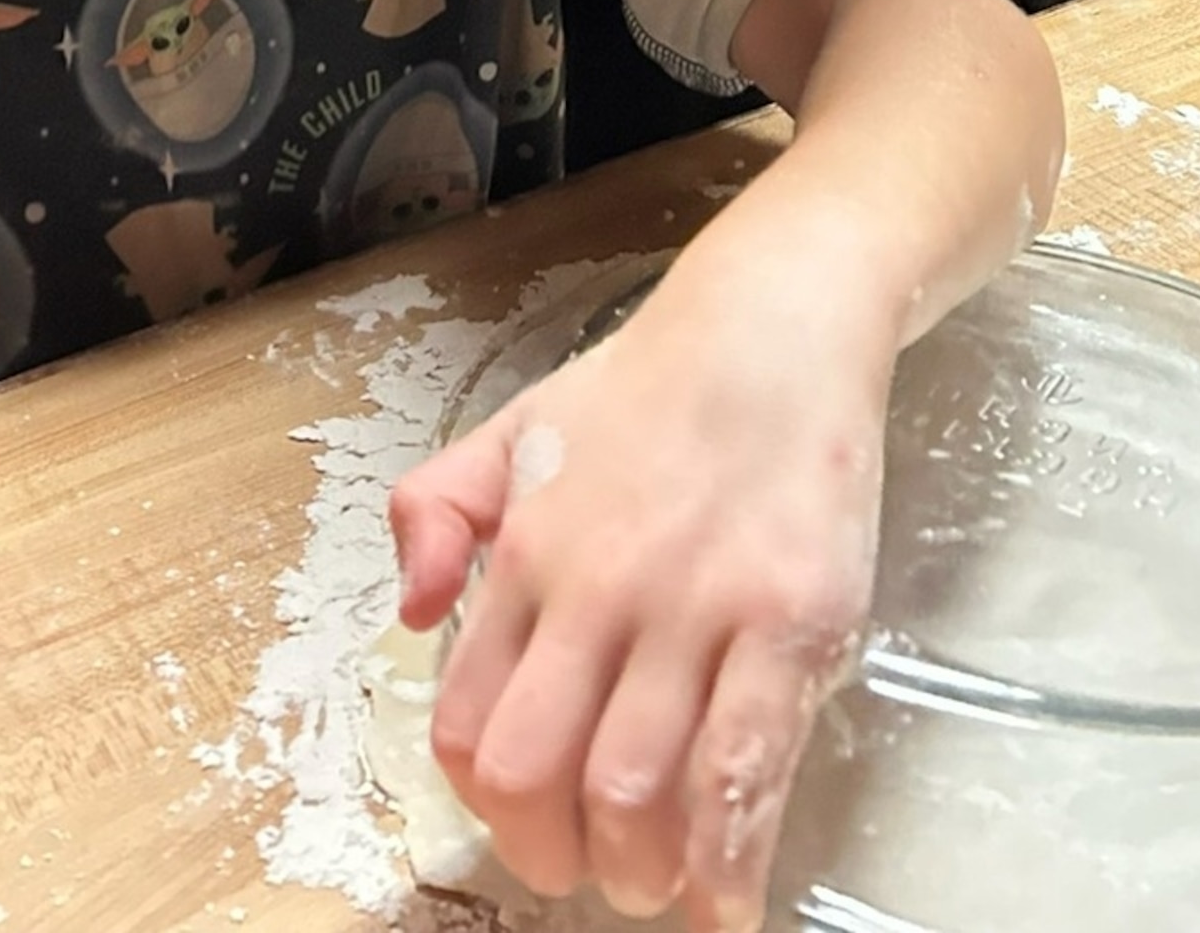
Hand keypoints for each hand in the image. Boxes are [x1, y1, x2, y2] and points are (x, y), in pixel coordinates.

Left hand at [388, 280, 884, 931]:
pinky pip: (747, 769)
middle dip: (554, 855)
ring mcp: (697, 606)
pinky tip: (726, 903)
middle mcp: (600, 586)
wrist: (773, 323)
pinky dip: (729, 863)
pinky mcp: (789, 621)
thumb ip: (436, 512)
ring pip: (636, 788)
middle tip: (586, 871)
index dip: (488, 805)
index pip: (468, 724)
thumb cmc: (648, 387)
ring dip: (637, 869)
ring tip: (654, 880)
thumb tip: (410, 618)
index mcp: (529, 553)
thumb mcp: (515, 429)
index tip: (525, 827)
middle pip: (538, 771)